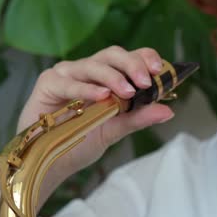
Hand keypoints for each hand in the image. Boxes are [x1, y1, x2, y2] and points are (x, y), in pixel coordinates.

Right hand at [16, 46, 174, 184]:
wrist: (50, 162)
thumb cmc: (79, 142)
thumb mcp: (115, 130)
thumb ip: (138, 118)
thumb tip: (168, 111)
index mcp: (106, 77)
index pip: (128, 57)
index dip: (144, 58)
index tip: (159, 69)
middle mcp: (87, 70)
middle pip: (112, 55)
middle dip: (132, 64)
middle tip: (145, 82)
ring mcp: (67, 73)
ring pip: (94, 64)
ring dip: (113, 76)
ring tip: (127, 92)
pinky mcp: (48, 82)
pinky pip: (69, 81)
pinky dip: (87, 88)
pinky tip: (101, 96)